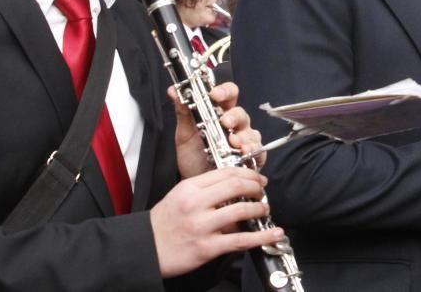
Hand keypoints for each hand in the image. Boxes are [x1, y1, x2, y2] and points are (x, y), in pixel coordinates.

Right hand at [150, 167, 285, 276]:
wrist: (146, 249)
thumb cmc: (163, 223)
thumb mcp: (179, 195)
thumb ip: (203, 187)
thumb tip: (232, 183)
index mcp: (190, 188)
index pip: (226, 172)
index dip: (247, 173)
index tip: (256, 177)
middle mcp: (196, 204)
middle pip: (236, 186)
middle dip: (256, 186)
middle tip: (262, 189)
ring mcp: (203, 226)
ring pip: (241, 211)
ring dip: (259, 208)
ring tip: (264, 209)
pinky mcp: (208, 247)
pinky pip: (241, 240)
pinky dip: (262, 237)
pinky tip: (274, 234)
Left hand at [171, 81, 264, 177]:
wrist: (196, 182)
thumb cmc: (193, 158)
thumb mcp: (184, 134)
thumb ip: (182, 111)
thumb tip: (173, 91)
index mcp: (219, 113)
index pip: (228, 94)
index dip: (224, 91)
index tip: (215, 94)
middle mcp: (234, 125)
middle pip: (241, 112)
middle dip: (234, 116)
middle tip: (225, 121)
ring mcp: (244, 140)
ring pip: (250, 131)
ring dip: (243, 135)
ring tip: (234, 142)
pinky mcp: (251, 157)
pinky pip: (258, 151)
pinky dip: (253, 150)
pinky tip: (245, 152)